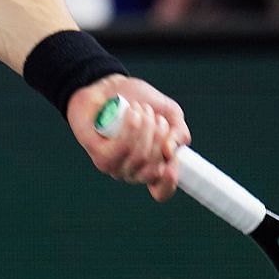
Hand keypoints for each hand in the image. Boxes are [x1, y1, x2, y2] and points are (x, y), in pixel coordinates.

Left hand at [65, 74, 189, 200]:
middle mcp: (131, 172)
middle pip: (154, 170)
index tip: (171, 157)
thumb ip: (179, 132)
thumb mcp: (169, 113)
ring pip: (140, 157)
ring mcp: (114, 166)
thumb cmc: (137, 101)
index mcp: (150, 167)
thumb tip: (170, 152)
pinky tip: (131, 113)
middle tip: (155, 116)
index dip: (170, 181)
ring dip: (146, 128)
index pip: (161, 192)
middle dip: (160, 137)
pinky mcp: (99, 155)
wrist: (108, 86)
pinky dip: (131, 128)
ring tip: (141, 109)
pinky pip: (121, 149)